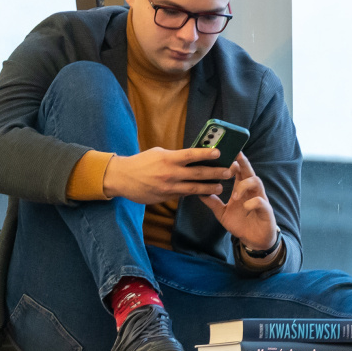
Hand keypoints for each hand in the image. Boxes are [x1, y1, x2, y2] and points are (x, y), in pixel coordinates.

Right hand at [100, 147, 229, 205]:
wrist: (122, 178)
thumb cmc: (141, 162)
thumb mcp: (158, 153)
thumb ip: (175, 156)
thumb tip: (192, 156)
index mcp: (168, 158)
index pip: (192, 155)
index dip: (207, 154)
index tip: (220, 154)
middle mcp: (170, 173)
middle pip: (198, 173)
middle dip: (215, 173)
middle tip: (229, 172)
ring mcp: (168, 187)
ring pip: (193, 188)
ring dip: (209, 188)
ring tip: (220, 188)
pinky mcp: (165, 196)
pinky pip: (182, 195)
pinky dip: (193, 194)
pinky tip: (203, 193)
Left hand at [201, 153, 278, 254]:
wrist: (253, 240)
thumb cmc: (240, 223)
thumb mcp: (222, 213)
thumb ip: (213, 202)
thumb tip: (198, 192)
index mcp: (241, 189)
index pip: (238, 171)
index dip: (234, 161)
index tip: (225, 151)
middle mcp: (252, 191)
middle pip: (249, 171)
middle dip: (243, 163)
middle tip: (234, 157)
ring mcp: (260, 199)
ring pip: (257, 182)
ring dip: (244, 185)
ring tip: (234, 195)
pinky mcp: (266, 211)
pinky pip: (261, 202)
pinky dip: (253, 202)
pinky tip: (245, 206)